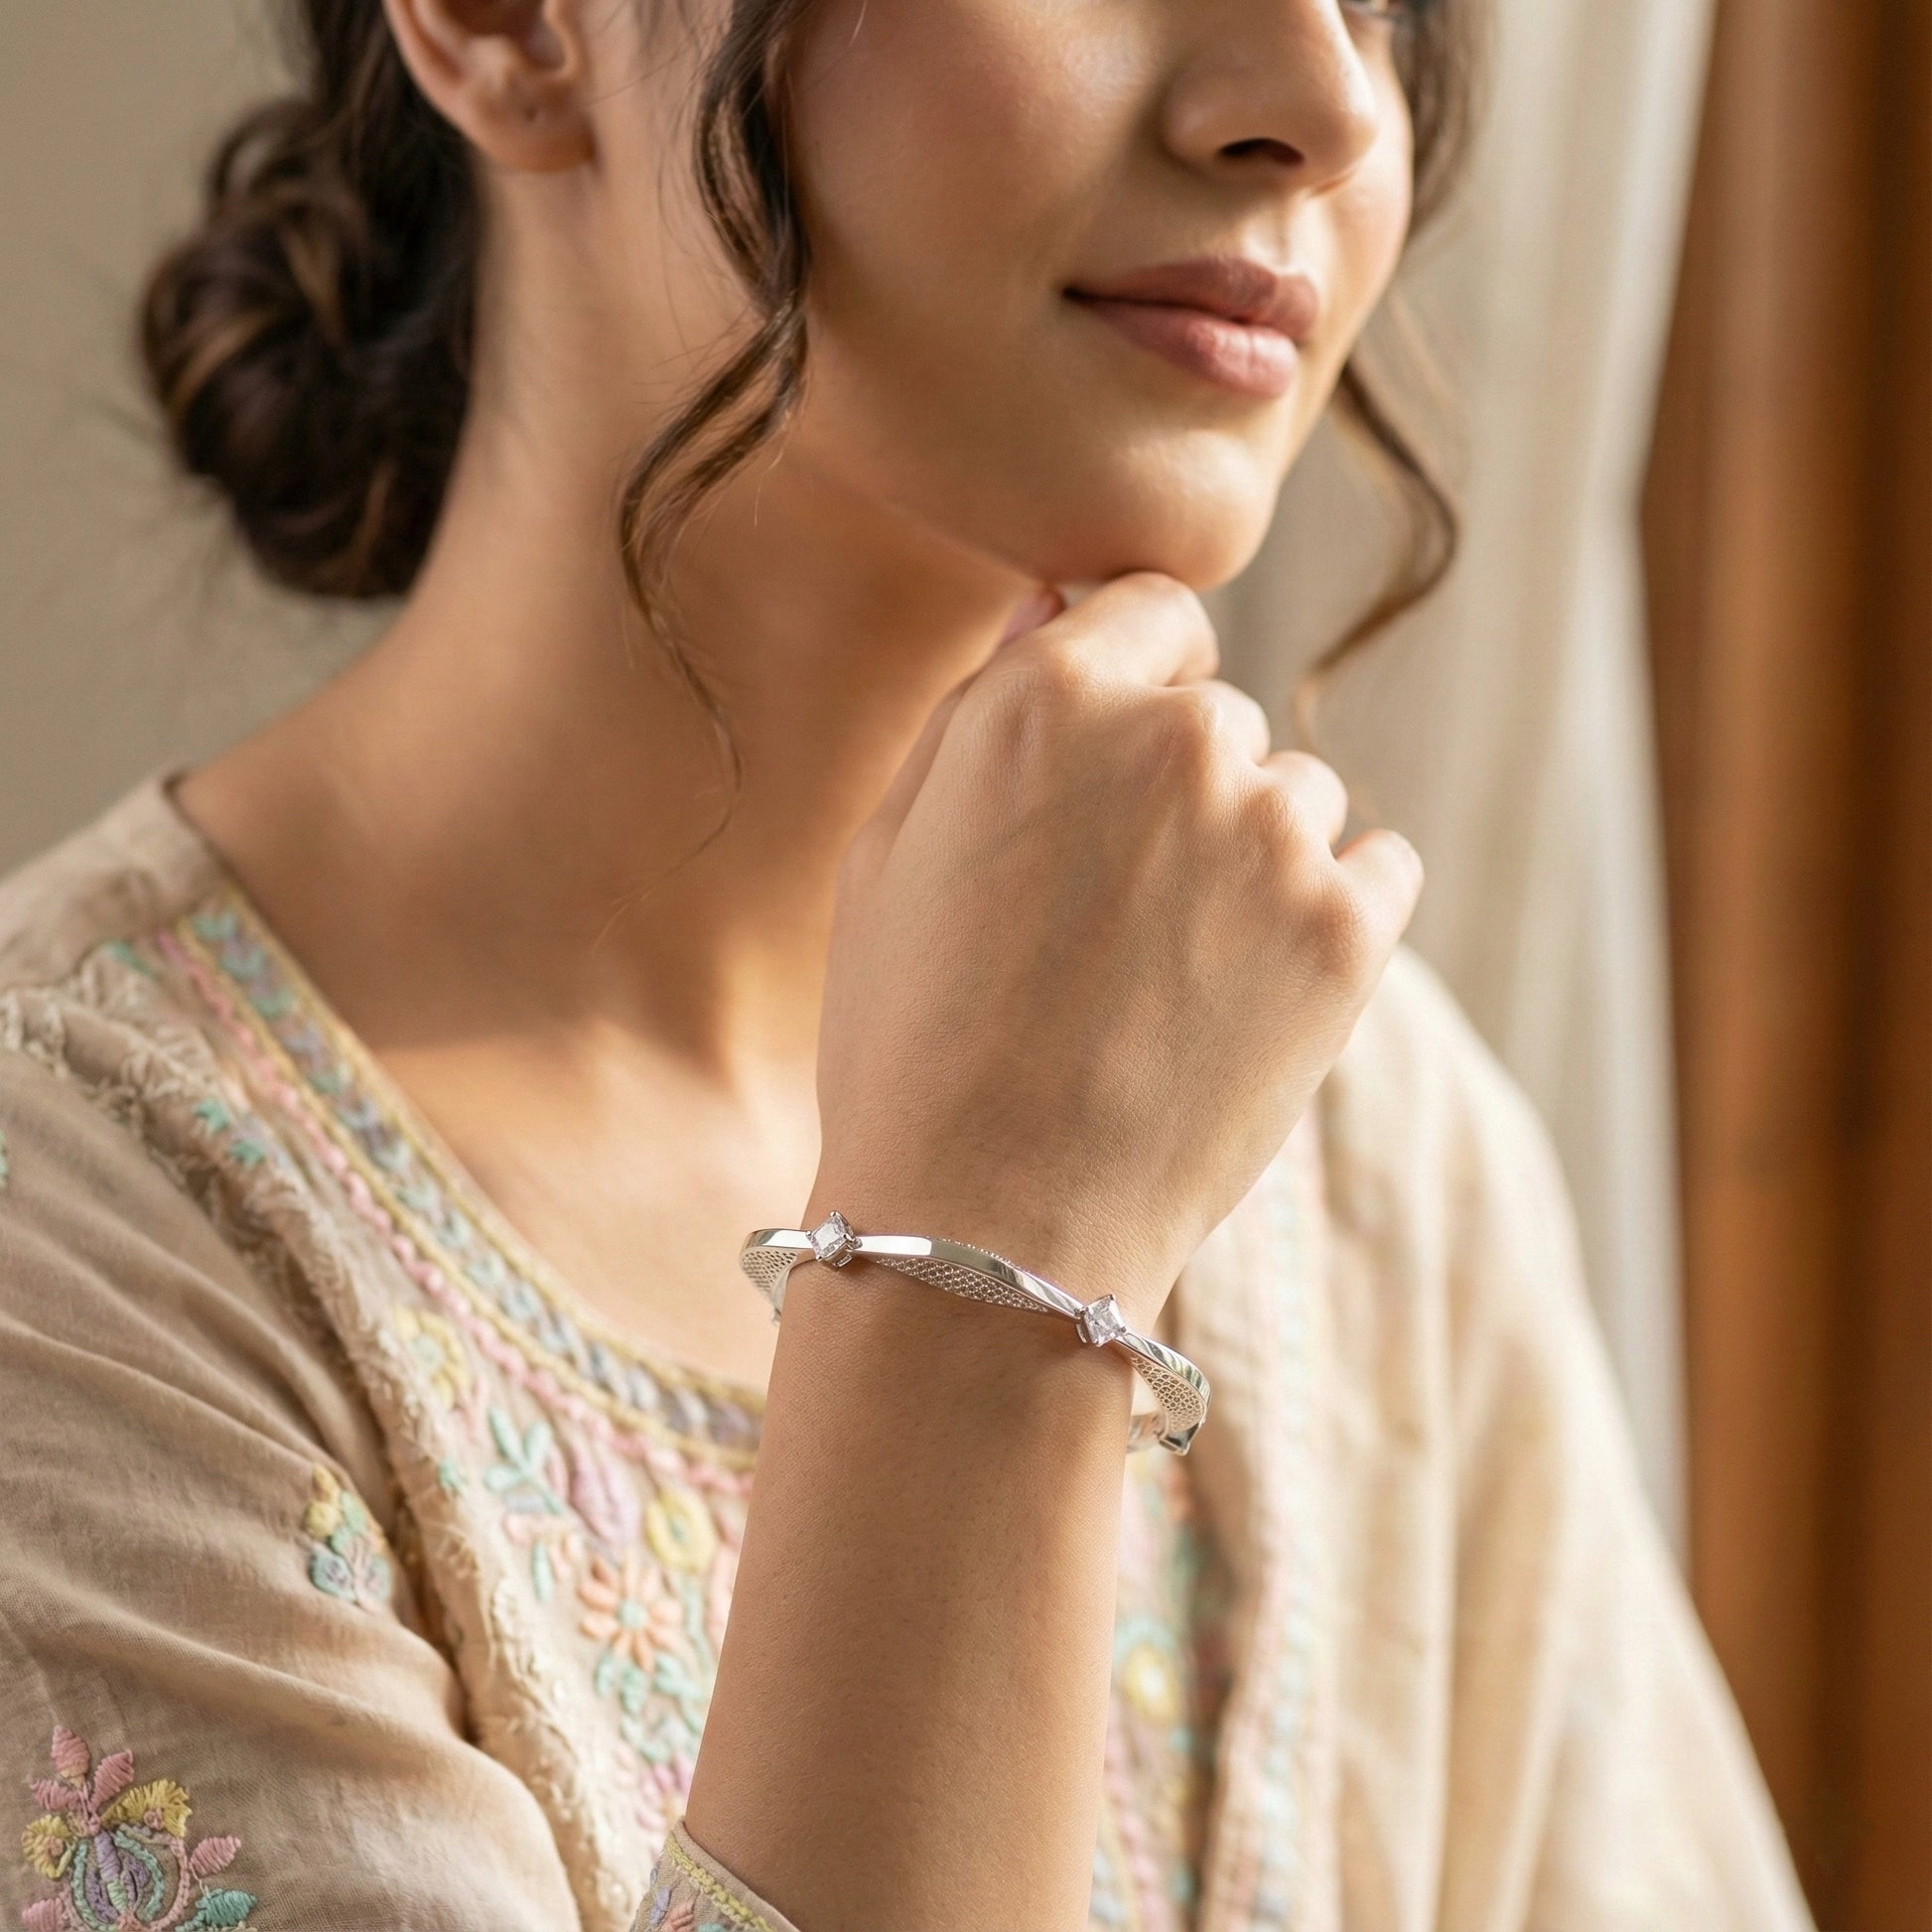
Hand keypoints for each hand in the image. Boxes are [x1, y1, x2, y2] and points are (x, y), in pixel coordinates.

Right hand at [810, 573, 1420, 1325]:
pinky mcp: (1349, 931)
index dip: (1131, 683)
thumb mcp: (890, 852)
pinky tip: (1256, 987)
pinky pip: (1380, 866)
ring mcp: (1274, 835)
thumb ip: (980, 708)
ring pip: (1299, 796)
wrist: (991, 1222)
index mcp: (1048, 699)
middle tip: (1116, 915)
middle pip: (1221, 715)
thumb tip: (1056, 605)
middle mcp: (1175, 739)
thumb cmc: (913, 1040)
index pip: (1152, 609)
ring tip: (1173, 977)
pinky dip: (1334, 911)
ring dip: (1254, 856)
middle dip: (1180, 788)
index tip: (1107, 770)